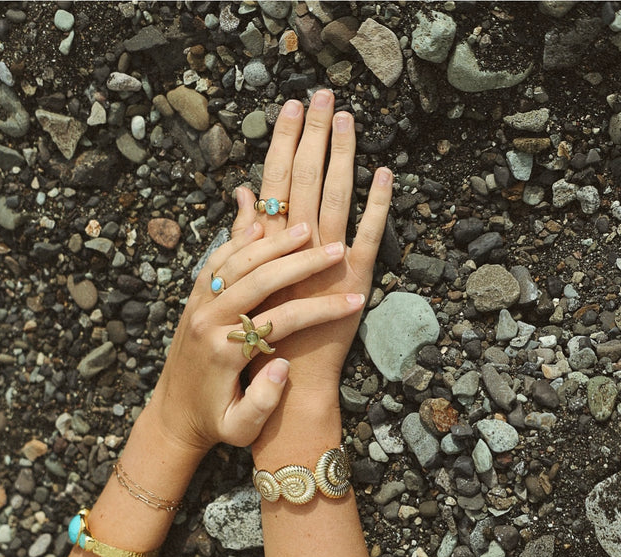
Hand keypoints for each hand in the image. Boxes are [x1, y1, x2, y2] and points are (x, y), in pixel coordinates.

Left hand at [144, 197, 366, 454]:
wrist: (172, 417)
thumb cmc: (214, 425)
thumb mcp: (240, 429)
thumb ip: (262, 402)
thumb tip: (283, 365)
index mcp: (225, 353)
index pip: (282, 320)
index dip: (321, 309)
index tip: (355, 302)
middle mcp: (208, 322)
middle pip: (259, 279)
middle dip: (301, 263)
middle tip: (336, 249)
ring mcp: (197, 307)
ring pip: (236, 262)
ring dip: (272, 243)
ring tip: (306, 229)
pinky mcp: (193, 300)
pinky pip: (215, 262)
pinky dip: (237, 242)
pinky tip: (262, 226)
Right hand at [248, 90, 392, 410]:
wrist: (281, 397)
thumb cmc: (251, 350)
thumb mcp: (236, 295)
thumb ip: (241, 243)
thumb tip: (244, 196)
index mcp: (261, 255)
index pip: (271, 186)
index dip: (282, 143)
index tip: (291, 107)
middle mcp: (291, 255)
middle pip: (301, 181)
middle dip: (312, 134)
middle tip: (322, 93)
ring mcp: (324, 268)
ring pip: (333, 199)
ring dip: (342, 155)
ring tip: (348, 117)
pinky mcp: (352, 286)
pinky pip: (370, 238)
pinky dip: (379, 205)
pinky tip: (385, 173)